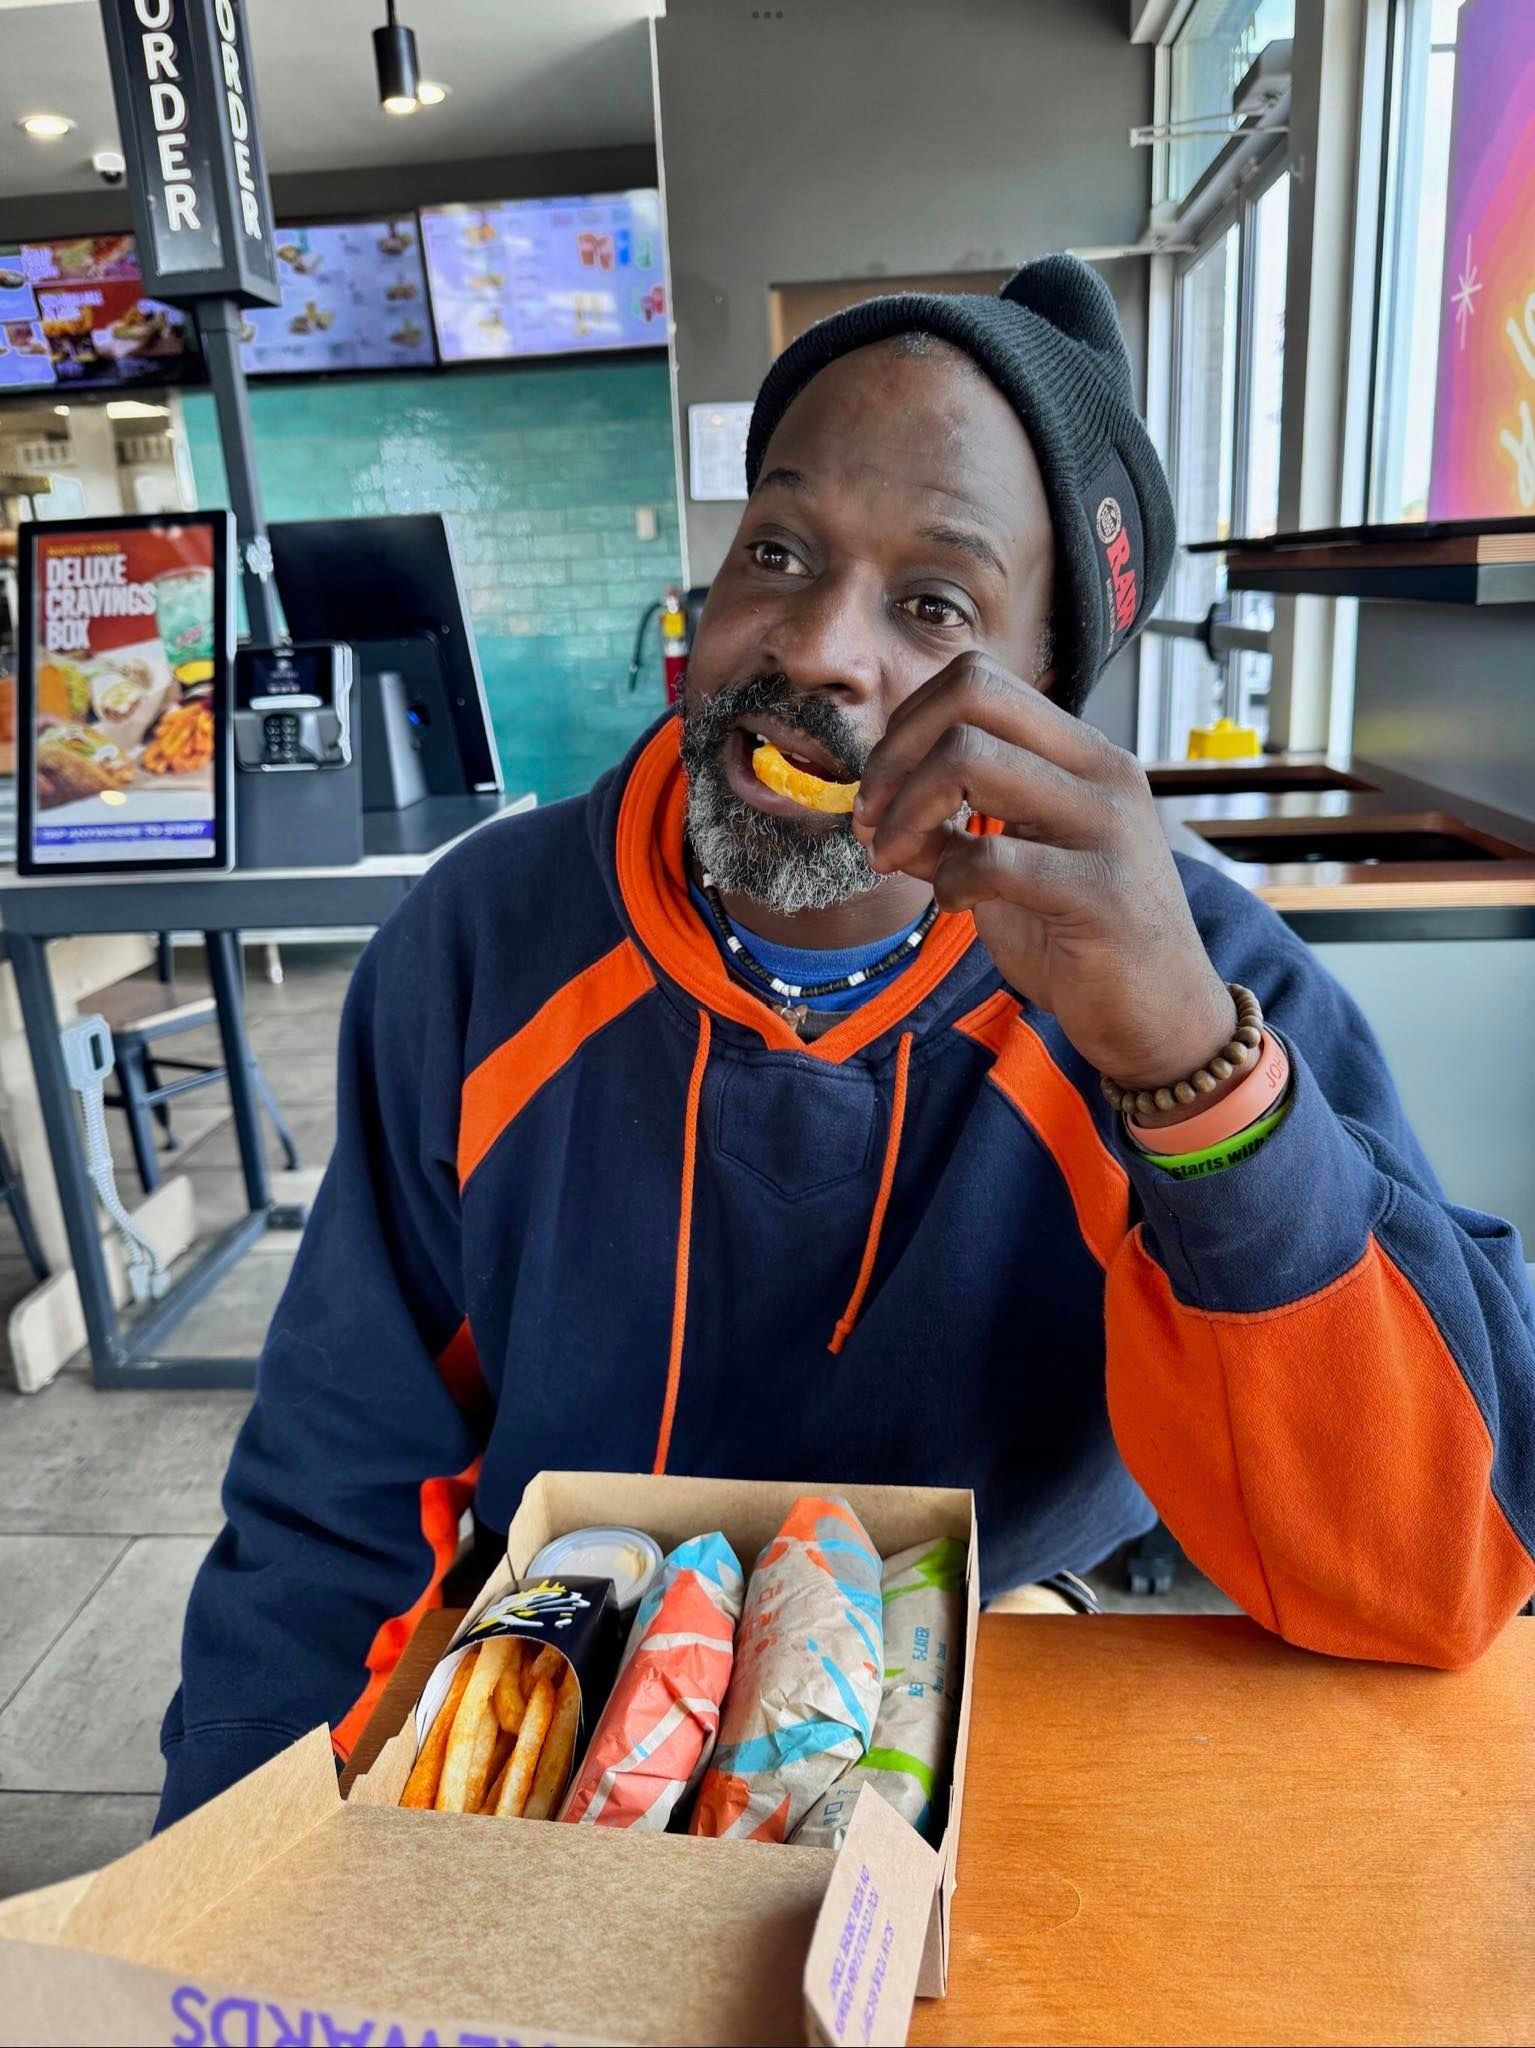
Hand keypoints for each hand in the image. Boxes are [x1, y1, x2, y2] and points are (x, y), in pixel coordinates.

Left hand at [852, 652, 1236, 1096]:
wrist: (1161, 1016)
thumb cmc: (1082, 937)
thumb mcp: (1008, 870)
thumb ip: (949, 832)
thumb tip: (871, 811)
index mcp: (1080, 754)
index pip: (978, 679)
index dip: (907, 723)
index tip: (879, 790)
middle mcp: (1101, 770)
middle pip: (972, 696)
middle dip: (896, 754)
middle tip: (871, 818)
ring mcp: (1106, 825)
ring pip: (971, 759)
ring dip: (906, 814)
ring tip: (894, 860)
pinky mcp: (1100, 890)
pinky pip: (992, 856)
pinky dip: (947, 880)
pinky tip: (951, 906)